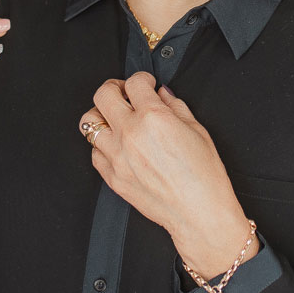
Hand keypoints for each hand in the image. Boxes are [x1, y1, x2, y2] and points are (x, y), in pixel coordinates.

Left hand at [81, 74, 252, 277]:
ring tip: (116, 120)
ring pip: (89, 123)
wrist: (199, 213)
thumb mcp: (197, 131)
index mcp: (154, 118)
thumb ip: (176, 106)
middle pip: (103, 94)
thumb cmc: (204, 175)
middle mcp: (130, 134)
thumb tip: (162, 94)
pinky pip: (94, 152)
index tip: (147, 84)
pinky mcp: (112, 177)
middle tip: (125, 94)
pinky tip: (118, 146)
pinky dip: (103, 145)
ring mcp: (117, 157)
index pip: (134, 82)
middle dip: (115, 88)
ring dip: (102, 116)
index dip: (142, 79)